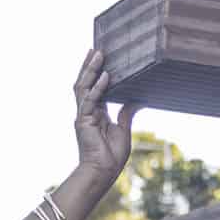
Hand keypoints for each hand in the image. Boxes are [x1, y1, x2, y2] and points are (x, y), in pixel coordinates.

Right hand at [72, 50, 139, 188]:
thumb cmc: (112, 155)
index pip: (95, 87)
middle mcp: (87, 111)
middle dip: (89, 65)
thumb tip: (137, 99)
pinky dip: (98, 88)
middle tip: (96, 48)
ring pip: (83, 87)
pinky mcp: (83, 121)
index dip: (96, 72)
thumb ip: (126, 113)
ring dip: (90, 70)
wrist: (104, 171)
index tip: (101, 56)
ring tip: (97, 53)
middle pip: (85, 83)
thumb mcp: (123, 129)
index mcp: (96, 112)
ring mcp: (83, 115)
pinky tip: (106, 76)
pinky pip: (89, 101)